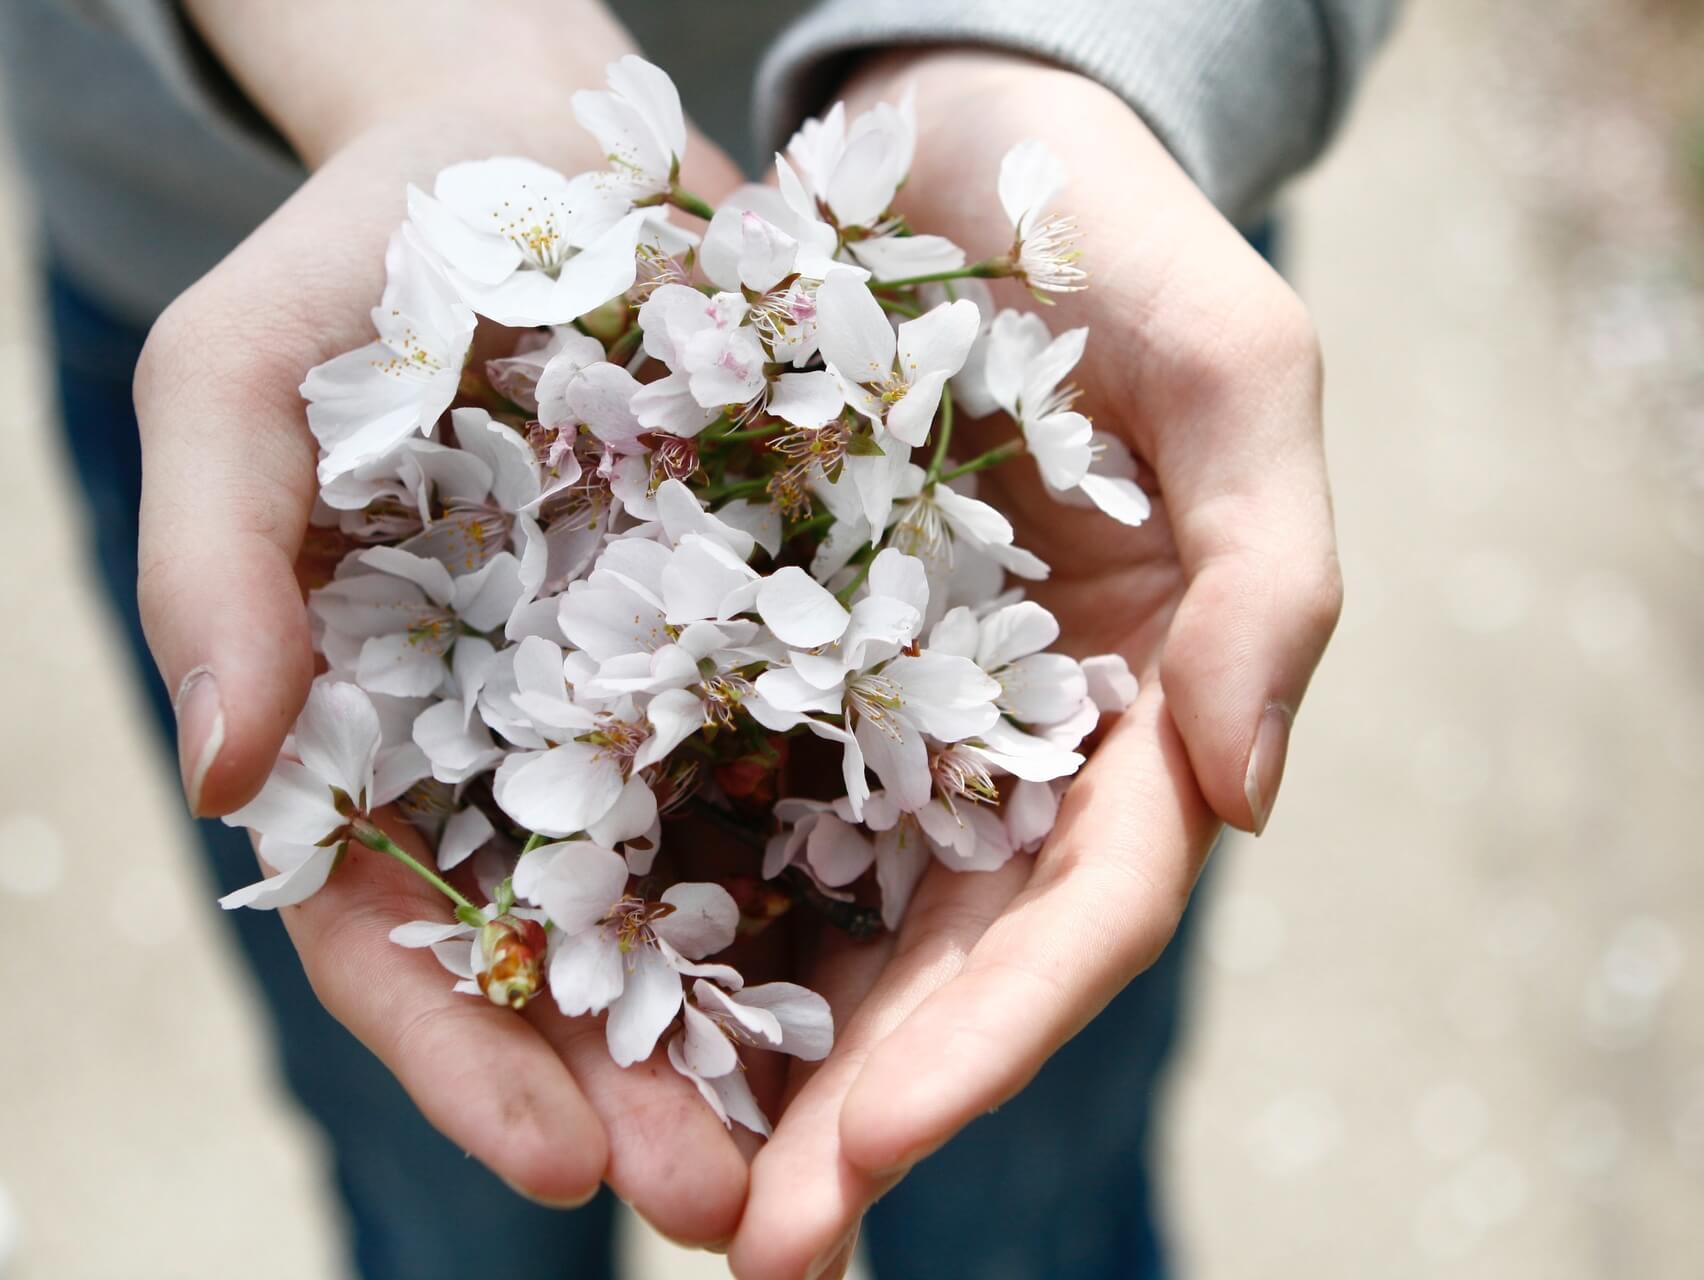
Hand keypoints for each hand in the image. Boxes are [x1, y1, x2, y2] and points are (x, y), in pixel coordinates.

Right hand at [133, 5, 760, 1239]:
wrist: (529, 149)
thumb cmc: (358, 262)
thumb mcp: (241, 383)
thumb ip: (215, 568)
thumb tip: (227, 771)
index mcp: (380, 733)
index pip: (396, 937)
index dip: (463, 1055)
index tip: (555, 1161)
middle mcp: (527, 744)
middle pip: (573, 956)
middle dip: (643, 1093)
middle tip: (732, 1212)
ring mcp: (657, 692)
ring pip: (713, 892)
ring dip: (775, 1029)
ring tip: (853, 1140)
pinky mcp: (777, 622)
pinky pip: (827, 752)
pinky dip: (870, 856)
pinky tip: (946, 940)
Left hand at [728, 52, 1342, 1277]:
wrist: (953, 146)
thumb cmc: (1108, 238)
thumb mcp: (1234, 364)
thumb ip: (1273, 571)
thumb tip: (1245, 797)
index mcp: (1136, 706)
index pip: (1082, 915)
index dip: (990, 1044)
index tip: (869, 1149)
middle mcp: (1011, 742)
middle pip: (946, 965)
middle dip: (857, 1110)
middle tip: (743, 1243)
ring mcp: (885, 712)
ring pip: (829, 920)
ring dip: (753, 1063)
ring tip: (651, 1181)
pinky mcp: (768, 656)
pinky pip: (717, 799)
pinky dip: (670, 911)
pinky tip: (591, 1004)